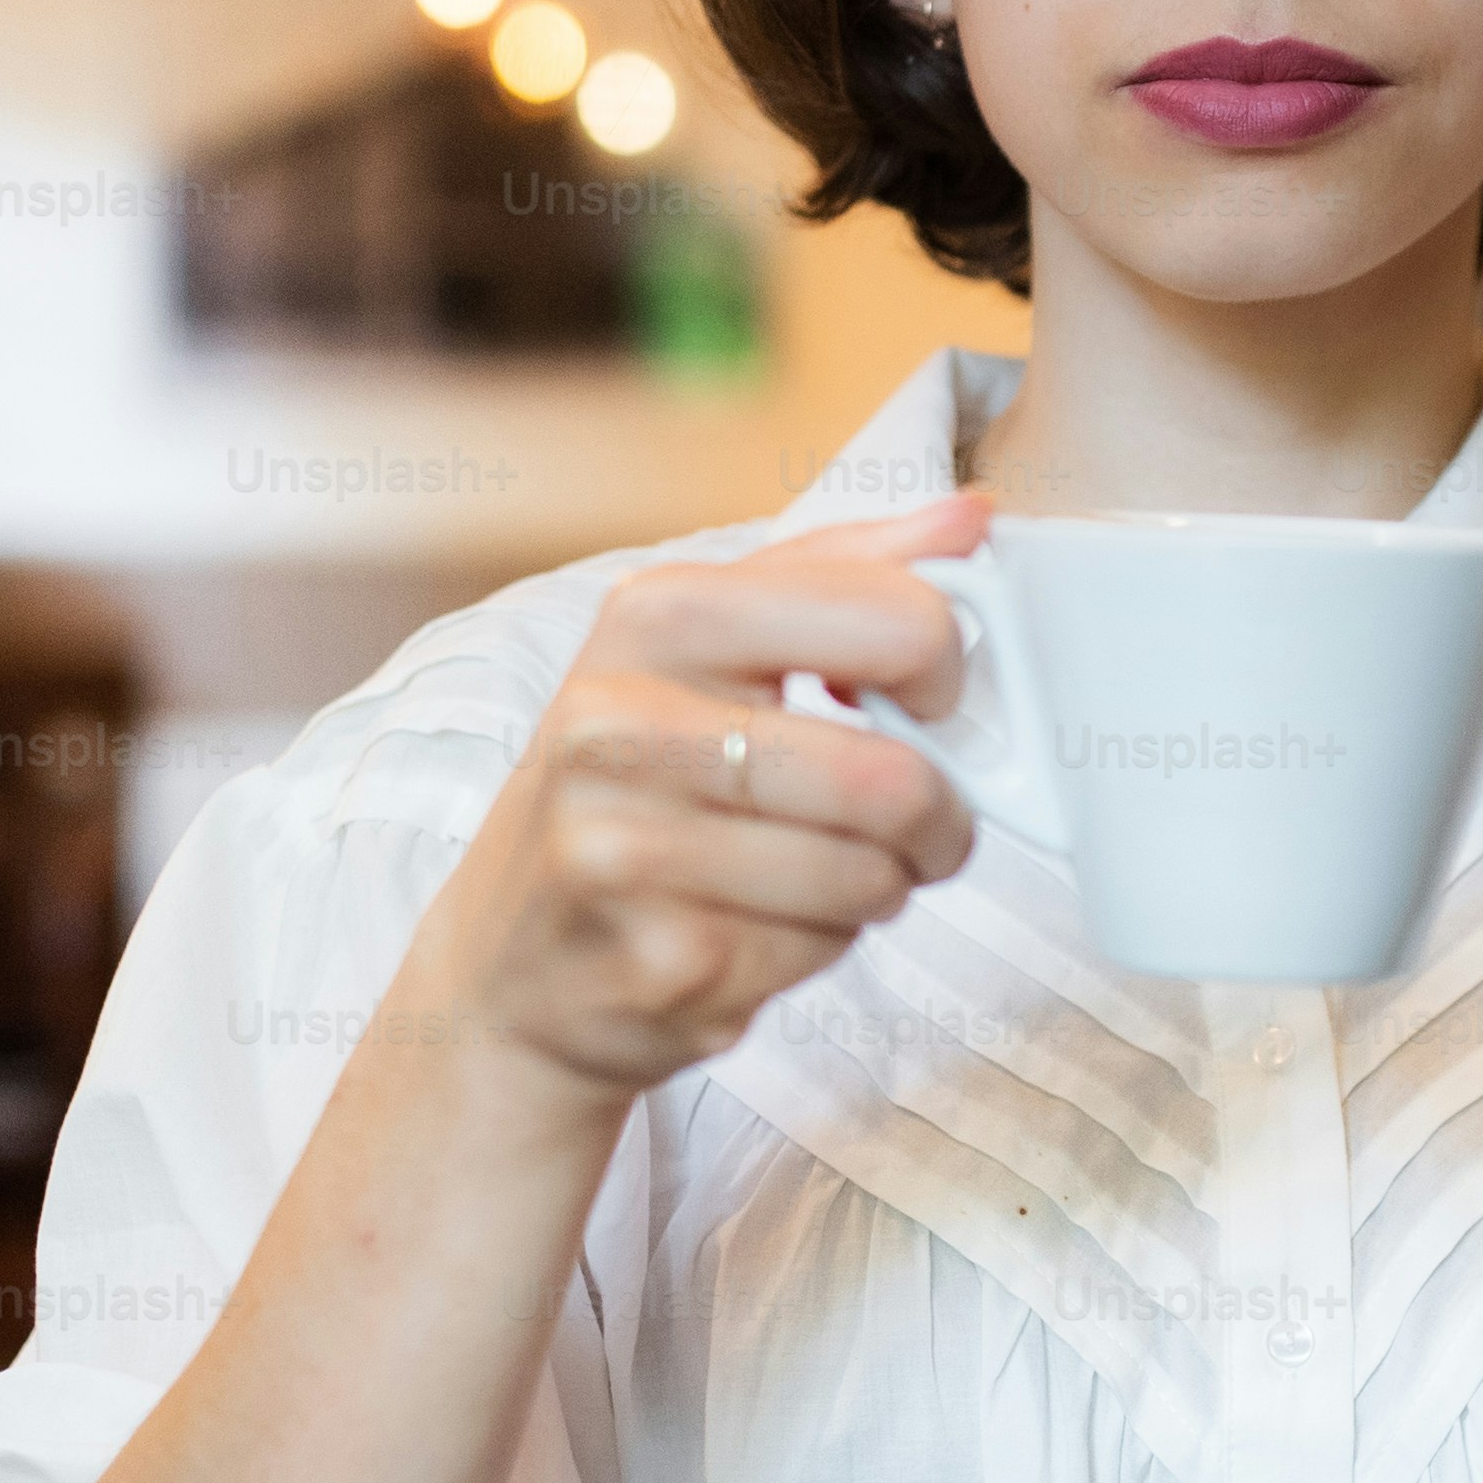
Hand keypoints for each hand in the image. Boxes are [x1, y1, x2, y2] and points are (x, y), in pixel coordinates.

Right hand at [402, 493, 991, 1100]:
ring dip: (878, 888)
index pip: (893, 620)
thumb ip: (840, 576)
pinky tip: (755, 929)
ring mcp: (627, 848)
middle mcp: (621, 725)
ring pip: (868, 875)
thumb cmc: (632, 791)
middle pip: (889, 777)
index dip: (946, 673)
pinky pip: (824, 951)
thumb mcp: (707, 653)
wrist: (512, 965)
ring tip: (817, 875)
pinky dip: (820, 949)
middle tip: (913, 825)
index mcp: (654, 616)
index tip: (929, 702)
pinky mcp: (657, 959)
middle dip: (935, 817)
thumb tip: (970, 517)